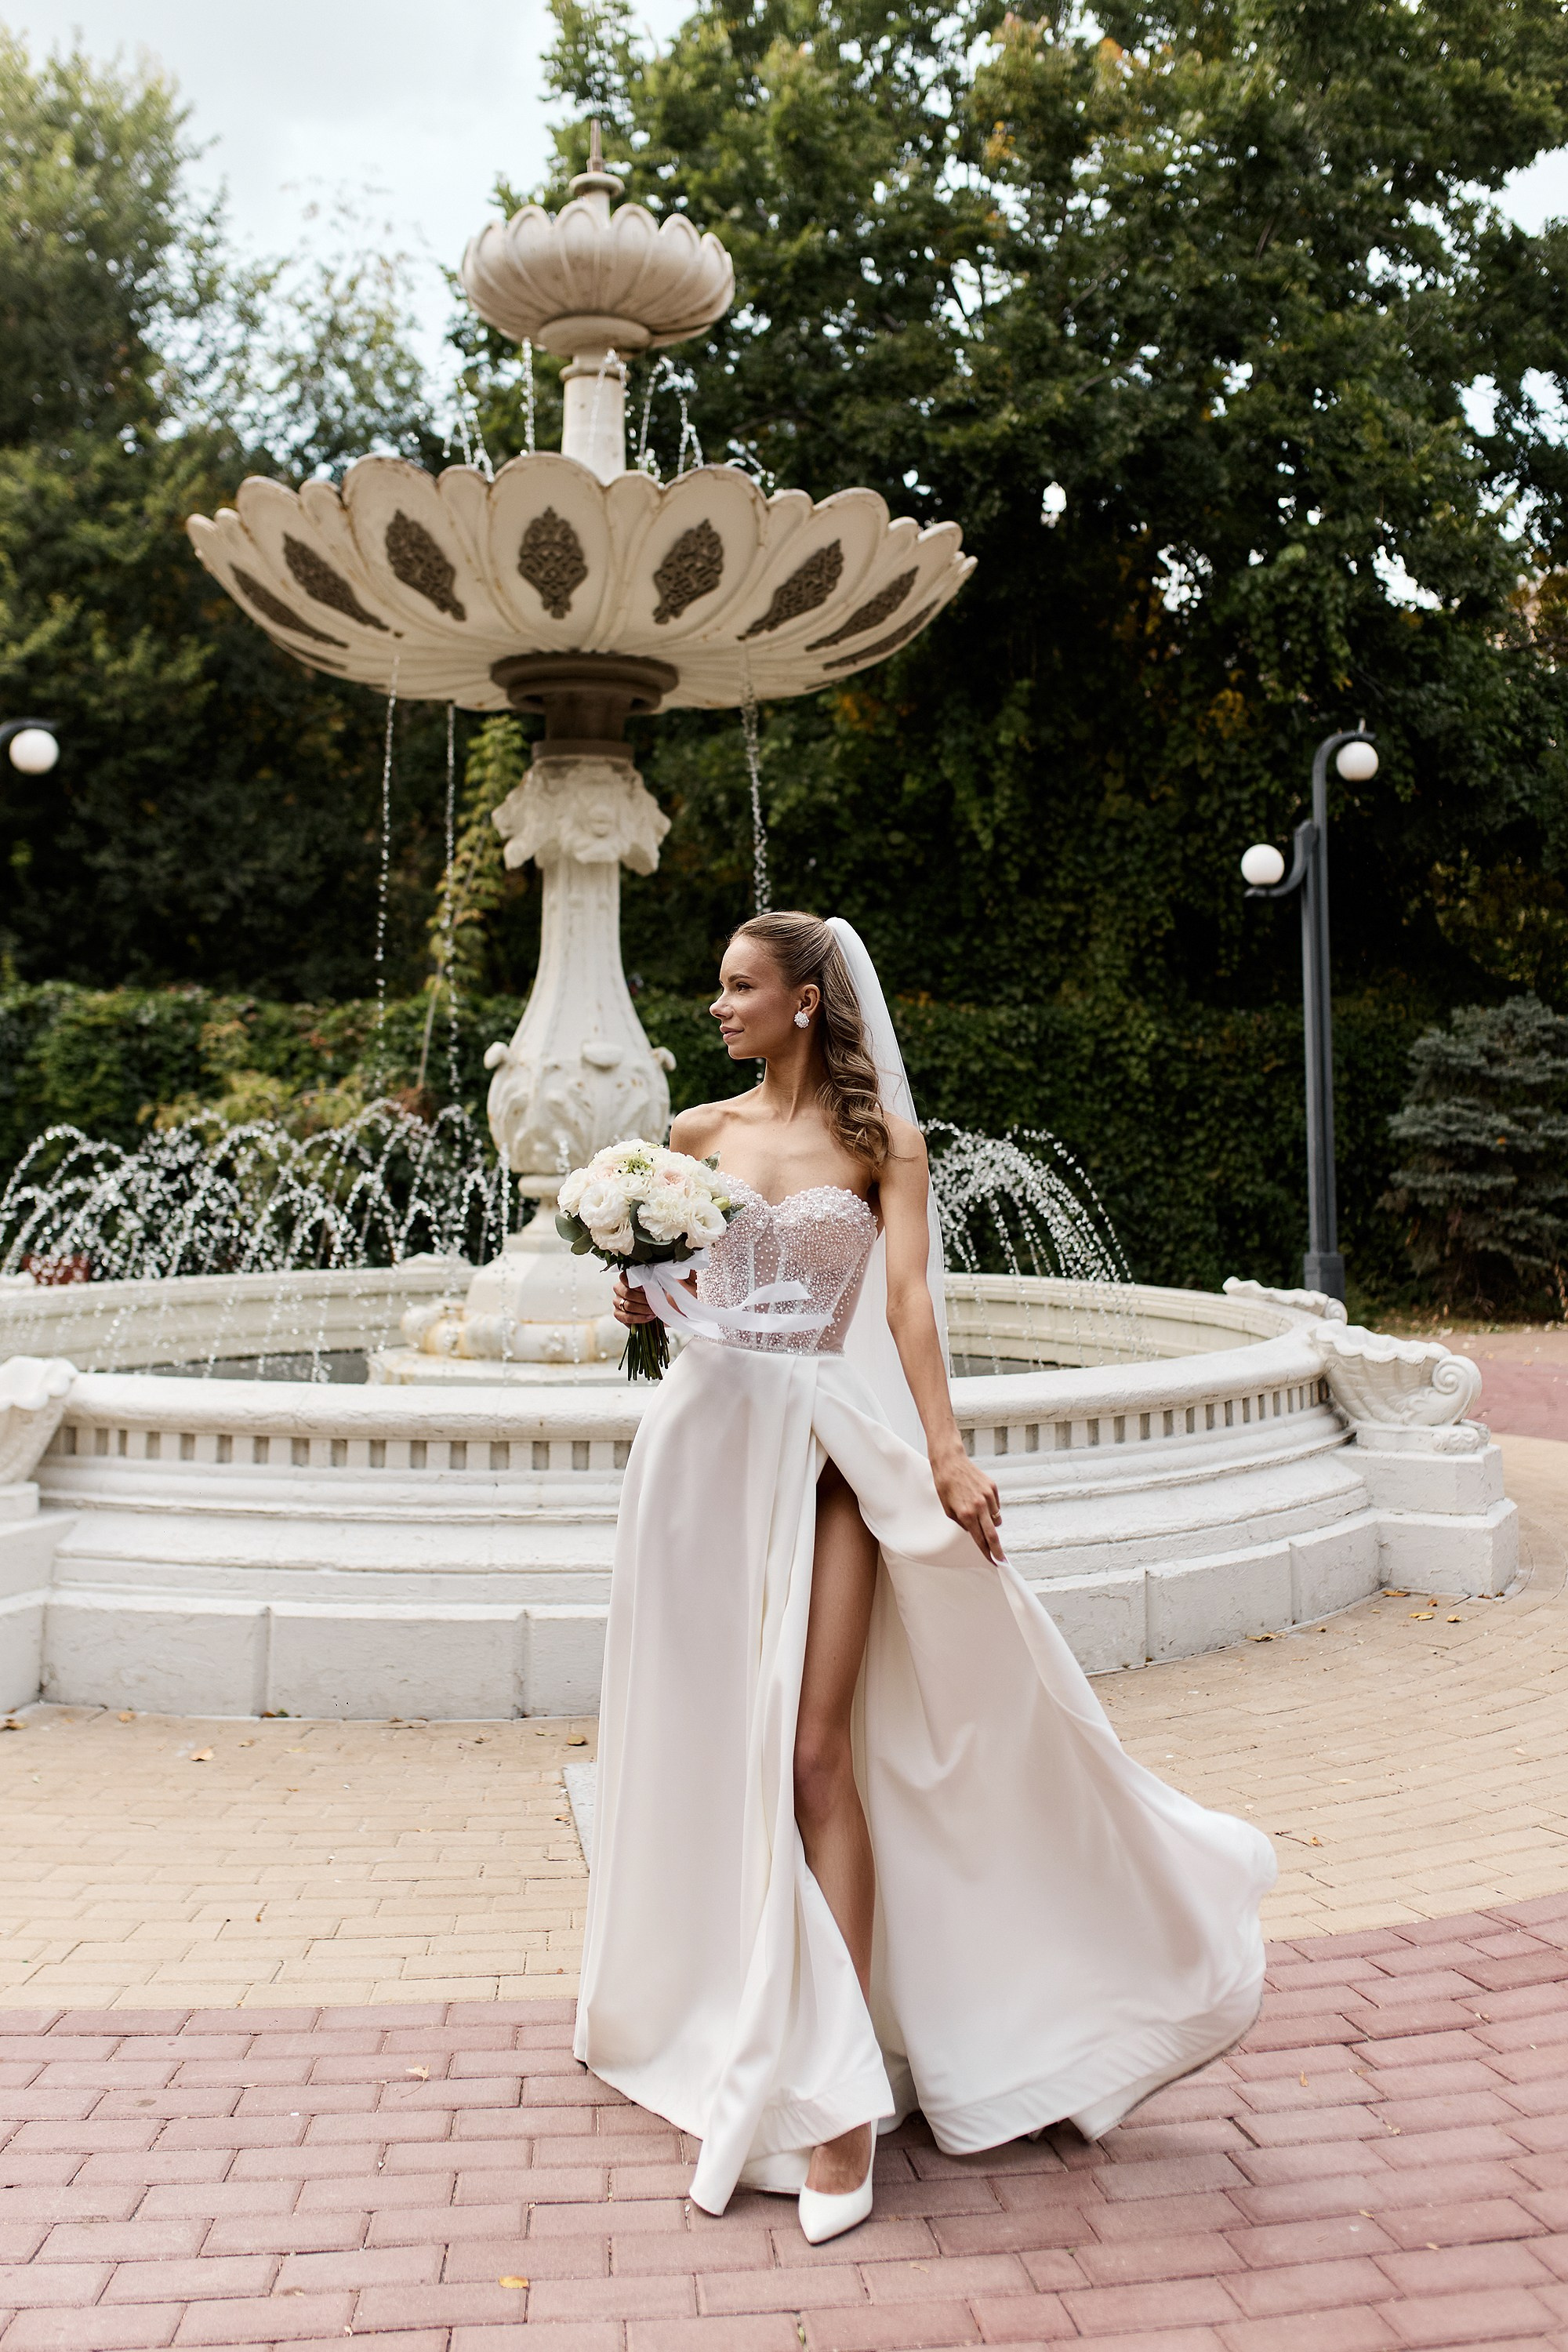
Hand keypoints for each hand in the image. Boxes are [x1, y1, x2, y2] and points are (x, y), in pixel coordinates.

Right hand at [612, 1275, 657, 1328]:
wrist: (654, 1309)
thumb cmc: (653, 1295)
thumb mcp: (654, 1286)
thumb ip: (651, 1284)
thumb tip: (652, 1285)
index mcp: (626, 1280)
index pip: (624, 1277)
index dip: (635, 1283)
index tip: (645, 1289)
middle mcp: (619, 1289)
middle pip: (627, 1293)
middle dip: (643, 1299)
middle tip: (654, 1303)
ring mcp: (617, 1302)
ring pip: (627, 1305)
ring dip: (643, 1309)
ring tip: (653, 1311)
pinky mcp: (618, 1314)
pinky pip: (627, 1317)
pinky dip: (639, 1318)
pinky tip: (648, 1317)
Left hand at [931, 1444, 1003, 1563]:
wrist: (950, 1462)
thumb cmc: (945, 1486)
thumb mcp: (948, 1509)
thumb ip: (963, 1523)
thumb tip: (975, 1532)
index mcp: (966, 1514)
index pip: (980, 1539)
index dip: (987, 1553)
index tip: (993, 1562)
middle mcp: (979, 1506)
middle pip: (993, 1535)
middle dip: (998, 1550)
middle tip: (1003, 1560)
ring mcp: (988, 1497)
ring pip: (996, 1519)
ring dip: (991, 1524)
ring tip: (979, 1516)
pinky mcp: (993, 1488)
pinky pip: (996, 1506)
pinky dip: (991, 1509)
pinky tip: (980, 1501)